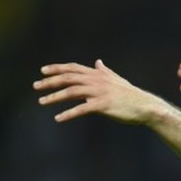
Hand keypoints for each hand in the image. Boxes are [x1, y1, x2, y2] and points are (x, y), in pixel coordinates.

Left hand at [34, 60, 156, 123]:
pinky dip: (68, 114)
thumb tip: (98, 62)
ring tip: (42, 101)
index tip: (42, 71)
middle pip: (68, 78)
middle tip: (36, 86)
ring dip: (54, 97)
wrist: (145, 106)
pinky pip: (81, 109)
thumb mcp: (116, 80)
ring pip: (71, 92)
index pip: (73, 68)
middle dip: (50, 82)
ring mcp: (99, 93)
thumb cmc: (131, 95)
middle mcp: (96, 81)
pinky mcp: (102, 106)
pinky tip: (58, 118)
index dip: (57, 68)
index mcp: (98, 75)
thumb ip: (104, 71)